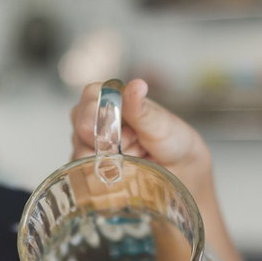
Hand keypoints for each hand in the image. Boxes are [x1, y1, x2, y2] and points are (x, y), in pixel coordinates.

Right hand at [69, 79, 213, 198]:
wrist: (180, 168)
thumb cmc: (170, 138)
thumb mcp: (159, 123)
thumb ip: (140, 109)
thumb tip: (137, 85)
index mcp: (108, 97)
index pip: (90, 98)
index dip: (101, 114)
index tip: (118, 127)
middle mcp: (93, 119)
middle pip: (81, 129)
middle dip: (110, 142)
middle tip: (135, 142)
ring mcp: (88, 144)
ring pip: (83, 154)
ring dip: (113, 160)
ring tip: (136, 155)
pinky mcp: (89, 168)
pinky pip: (88, 175)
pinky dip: (110, 175)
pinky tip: (128, 170)